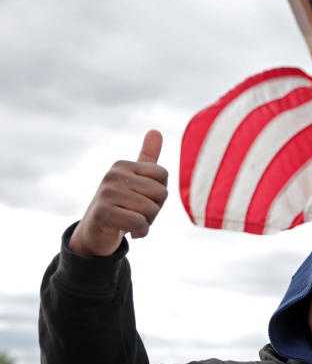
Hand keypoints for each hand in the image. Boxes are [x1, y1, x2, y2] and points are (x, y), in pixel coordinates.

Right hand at [68, 130, 167, 256]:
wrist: (96, 233)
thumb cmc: (122, 205)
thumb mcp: (135, 180)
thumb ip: (147, 158)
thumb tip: (155, 130)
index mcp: (123, 165)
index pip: (163, 175)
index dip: (159, 194)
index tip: (142, 199)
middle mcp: (113, 175)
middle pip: (160, 193)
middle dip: (155, 210)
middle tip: (137, 213)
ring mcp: (106, 193)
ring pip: (151, 209)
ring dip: (147, 222)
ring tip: (131, 222)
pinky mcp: (103, 213)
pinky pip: (139, 223)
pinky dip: (141, 232)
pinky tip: (130, 233)